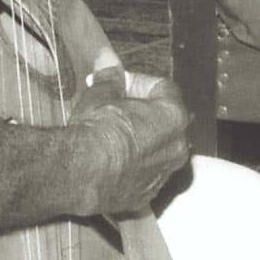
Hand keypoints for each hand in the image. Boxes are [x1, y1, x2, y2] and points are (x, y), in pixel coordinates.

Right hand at [66, 66, 191, 215]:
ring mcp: (165, 173)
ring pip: (159, 149)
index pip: (164, 88)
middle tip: (117, 107)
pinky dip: (135, 166)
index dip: (140, 82)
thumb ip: (110, 79)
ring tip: (113, 135)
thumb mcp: (100, 95)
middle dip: (144, 111)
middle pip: (167, 119)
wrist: (81, 172)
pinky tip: (113, 161)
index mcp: (173, 115)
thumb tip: (109, 65)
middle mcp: (178, 146)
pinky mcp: (148, 194)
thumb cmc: (95, 130)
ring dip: (142, 140)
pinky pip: (146, 173)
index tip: (121, 83)